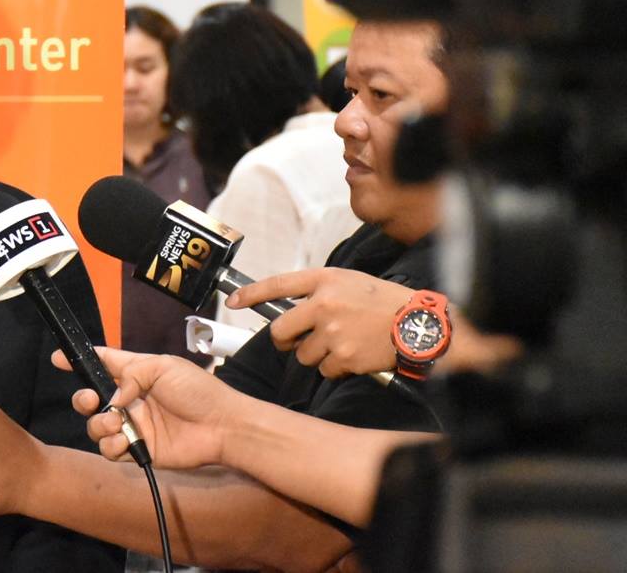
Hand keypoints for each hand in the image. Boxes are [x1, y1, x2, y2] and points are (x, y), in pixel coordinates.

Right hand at [55, 347, 243, 469]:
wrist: (222, 427)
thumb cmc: (199, 392)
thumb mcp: (163, 366)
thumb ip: (130, 375)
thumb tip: (113, 397)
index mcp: (136, 374)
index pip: (103, 364)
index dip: (79, 360)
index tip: (58, 358)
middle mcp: (130, 400)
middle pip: (90, 398)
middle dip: (82, 398)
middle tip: (91, 400)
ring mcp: (133, 425)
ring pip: (96, 426)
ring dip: (99, 424)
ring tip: (116, 423)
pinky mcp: (139, 449)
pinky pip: (110, 449)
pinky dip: (112, 445)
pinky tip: (126, 440)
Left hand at [227, 269, 411, 378]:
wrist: (418, 324)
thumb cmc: (384, 301)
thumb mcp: (348, 282)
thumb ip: (318, 291)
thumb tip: (290, 308)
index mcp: (324, 280)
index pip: (277, 284)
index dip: (251, 294)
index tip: (232, 302)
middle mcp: (324, 304)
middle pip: (280, 331)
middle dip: (284, 341)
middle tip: (295, 341)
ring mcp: (332, 332)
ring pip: (302, 355)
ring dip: (315, 355)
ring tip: (340, 344)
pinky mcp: (344, 357)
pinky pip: (324, 370)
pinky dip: (335, 368)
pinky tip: (353, 355)